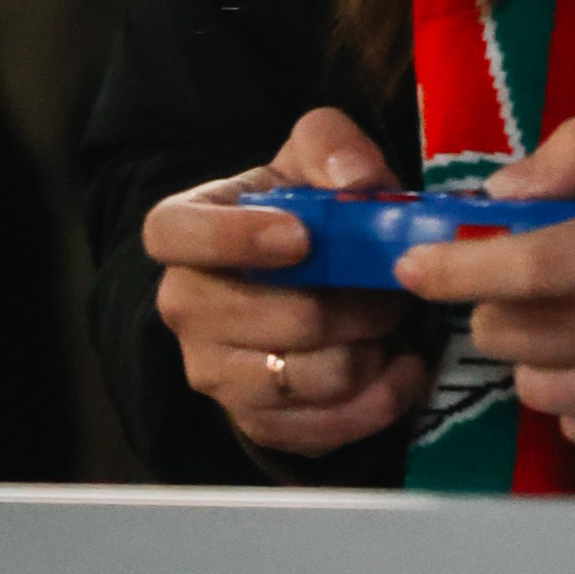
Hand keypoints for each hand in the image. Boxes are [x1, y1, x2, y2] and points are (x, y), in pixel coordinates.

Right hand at [143, 108, 431, 462]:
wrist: (314, 283)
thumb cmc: (307, 212)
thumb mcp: (317, 155)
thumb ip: (334, 146)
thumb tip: (357, 181)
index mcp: (183, 230)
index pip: (172, 235)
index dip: (232, 239)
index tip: (300, 237)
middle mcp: (185, 307)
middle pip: (255, 318)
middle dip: (340, 304)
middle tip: (389, 286)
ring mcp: (216, 373)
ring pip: (300, 377)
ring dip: (365, 350)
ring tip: (391, 322)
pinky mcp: (257, 423)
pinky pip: (323, 427)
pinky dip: (378, 399)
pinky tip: (402, 366)